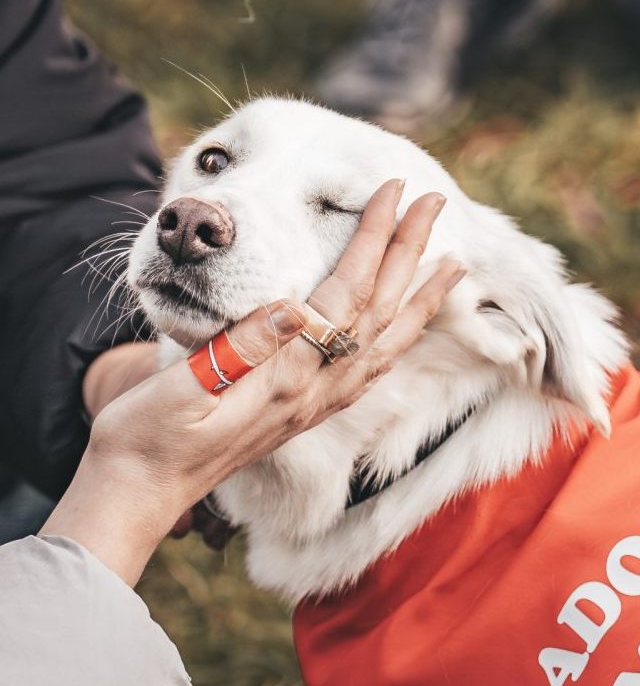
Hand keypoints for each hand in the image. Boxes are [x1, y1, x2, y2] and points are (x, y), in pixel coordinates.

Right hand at [41, 180, 463, 585]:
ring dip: (419, 299)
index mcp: (284, 377)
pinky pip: (366, 373)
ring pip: (383, 343)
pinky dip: (395, 342)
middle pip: (377, 311)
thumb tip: (293, 306)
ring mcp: (311, 407)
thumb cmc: (147, 437)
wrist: (139, 494)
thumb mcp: (181, 387)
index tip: (392, 191)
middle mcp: (310, 393)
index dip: (372, 238)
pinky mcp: (301, 416)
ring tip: (453, 264)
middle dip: (410, 252)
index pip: (344, 293)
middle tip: (436, 202)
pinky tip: (405, 330)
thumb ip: (239, 348)